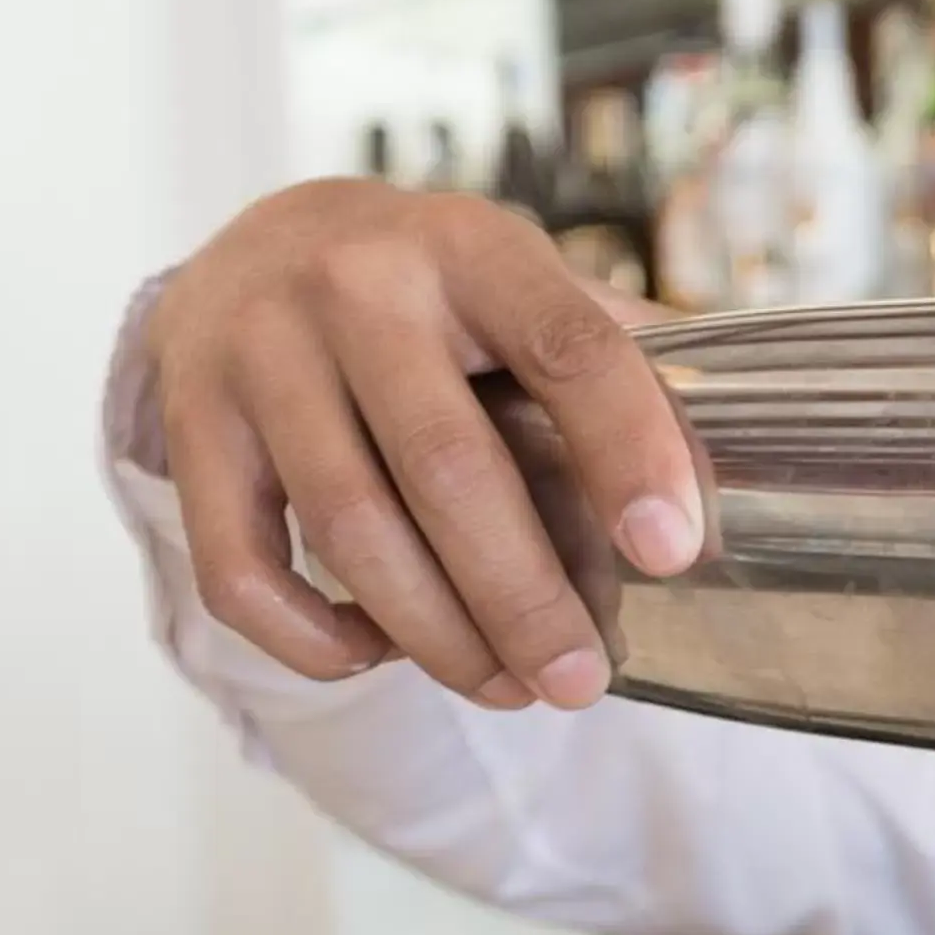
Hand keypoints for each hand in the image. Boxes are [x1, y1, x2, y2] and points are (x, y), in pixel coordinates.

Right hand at [146, 179, 701, 710]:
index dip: (630, 451)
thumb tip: (744, 465)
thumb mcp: (531, 286)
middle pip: (449, 469)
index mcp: (473, 247)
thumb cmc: (438, 296)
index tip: (673, 553)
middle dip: (525, 599)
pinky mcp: (190, 423)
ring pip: (352, 532)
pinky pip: (242, 567)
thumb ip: (626, 359)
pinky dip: (313, 636)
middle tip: (580, 683)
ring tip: (507, 689)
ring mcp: (257, 351)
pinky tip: (378, 654)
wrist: (263, 245)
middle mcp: (354, 285)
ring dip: (439, 636)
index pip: (569, 347)